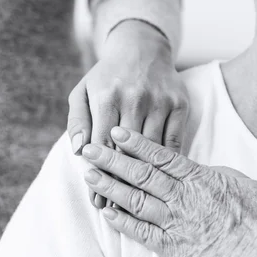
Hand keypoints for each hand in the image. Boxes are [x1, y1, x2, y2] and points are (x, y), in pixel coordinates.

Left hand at [67, 20, 188, 208]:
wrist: (141, 48)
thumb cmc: (106, 75)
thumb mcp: (82, 91)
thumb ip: (77, 120)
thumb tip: (78, 151)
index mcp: (107, 96)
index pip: (102, 144)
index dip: (99, 176)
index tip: (96, 200)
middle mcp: (135, 98)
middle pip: (127, 151)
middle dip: (119, 183)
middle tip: (114, 208)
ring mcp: (160, 101)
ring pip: (152, 150)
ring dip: (143, 179)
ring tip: (137, 202)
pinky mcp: (179, 104)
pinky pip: (174, 141)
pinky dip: (167, 164)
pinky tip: (162, 181)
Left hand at [82, 127, 256, 256]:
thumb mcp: (239, 182)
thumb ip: (213, 173)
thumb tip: (198, 169)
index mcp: (198, 178)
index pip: (160, 155)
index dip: (135, 142)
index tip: (116, 131)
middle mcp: (182, 198)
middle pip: (140, 174)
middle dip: (112, 160)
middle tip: (90, 149)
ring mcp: (177, 224)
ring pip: (136, 200)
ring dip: (111, 187)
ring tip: (90, 175)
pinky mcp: (175, 251)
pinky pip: (142, 234)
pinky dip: (122, 222)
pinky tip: (107, 211)